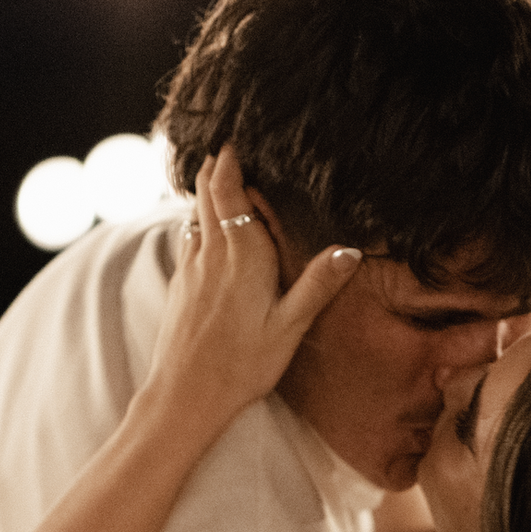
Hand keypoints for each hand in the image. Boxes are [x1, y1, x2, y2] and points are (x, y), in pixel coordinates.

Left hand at [142, 147, 361, 430]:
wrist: (185, 395)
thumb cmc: (241, 365)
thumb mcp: (289, 328)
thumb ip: (317, 285)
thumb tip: (348, 250)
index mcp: (243, 256)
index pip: (229, 190)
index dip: (230, 159)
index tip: (237, 137)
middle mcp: (212, 252)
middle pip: (207, 191)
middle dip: (216, 164)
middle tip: (228, 143)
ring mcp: (192, 267)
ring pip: (195, 212)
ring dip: (205, 189)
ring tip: (217, 172)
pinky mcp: (181, 283)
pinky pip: (189, 236)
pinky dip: (197, 218)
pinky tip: (204, 225)